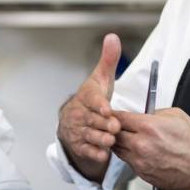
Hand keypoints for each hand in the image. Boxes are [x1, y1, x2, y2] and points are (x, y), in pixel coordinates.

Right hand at [57, 33, 122, 181]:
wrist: (74, 119)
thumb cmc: (93, 97)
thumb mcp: (101, 79)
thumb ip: (109, 59)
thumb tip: (113, 37)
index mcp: (86, 96)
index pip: (92, 99)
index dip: (99, 105)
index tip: (108, 109)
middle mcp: (79, 113)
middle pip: (93, 119)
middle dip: (105, 124)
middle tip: (115, 126)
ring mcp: (78, 129)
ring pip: (90, 135)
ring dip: (101, 138)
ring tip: (111, 139)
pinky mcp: (79, 145)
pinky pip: (87, 150)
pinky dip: (95, 152)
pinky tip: (103, 152)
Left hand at [113, 108, 189, 189]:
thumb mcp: (176, 115)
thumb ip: (154, 112)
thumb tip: (144, 112)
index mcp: (148, 127)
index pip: (119, 118)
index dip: (113, 114)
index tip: (111, 113)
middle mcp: (141, 145)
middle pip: (113, 135)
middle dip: (113, 129)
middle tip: (115, 125)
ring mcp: (140, 162)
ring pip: (117, 150)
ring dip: (119, 142)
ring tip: (126, 137)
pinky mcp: (142, 174)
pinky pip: (128, 161)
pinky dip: (129, 155)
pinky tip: (137, 150)